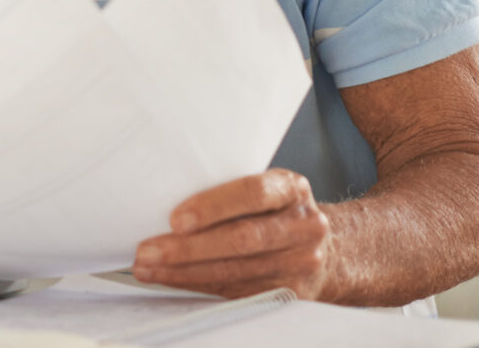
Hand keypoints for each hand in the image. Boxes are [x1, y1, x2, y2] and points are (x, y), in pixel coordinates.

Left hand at [132, 169, 336, 300]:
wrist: (330, 247)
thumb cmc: (278, 210)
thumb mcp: (267, 185)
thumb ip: (230, 187)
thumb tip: (162, 192)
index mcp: (292, 189)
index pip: (253, 194)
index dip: (213, 207)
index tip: (175, 219)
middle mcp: (304, 226)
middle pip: (242, 240)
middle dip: (188, 248)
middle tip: (147, 250)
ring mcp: (301, 263)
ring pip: (235, 272)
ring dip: (185, 272)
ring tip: (148, 268)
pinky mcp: (291, 293)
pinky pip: (237, 292)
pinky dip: (199, 285)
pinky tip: (172, 280)